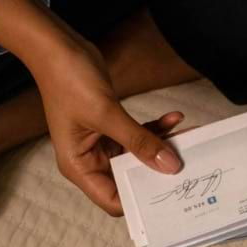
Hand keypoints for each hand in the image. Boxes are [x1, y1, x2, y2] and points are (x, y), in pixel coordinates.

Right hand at [32, 41, 183, 214]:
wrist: (58, 46)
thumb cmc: (68, 80)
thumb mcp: (106, 113)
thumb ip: (139, 141)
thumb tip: (169, 165)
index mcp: (78, 167)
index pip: (112, 200)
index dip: (139, 201)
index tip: (169, 193)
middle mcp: (89, 160)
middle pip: (128, 180)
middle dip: (156, 173)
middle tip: (186, 168)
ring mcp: (100, 143)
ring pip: (137, 156)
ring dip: (160, 147)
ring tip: (187, 140)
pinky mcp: (111, 127)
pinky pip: (137, 135)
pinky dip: (155, 129)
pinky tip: (174, 119)